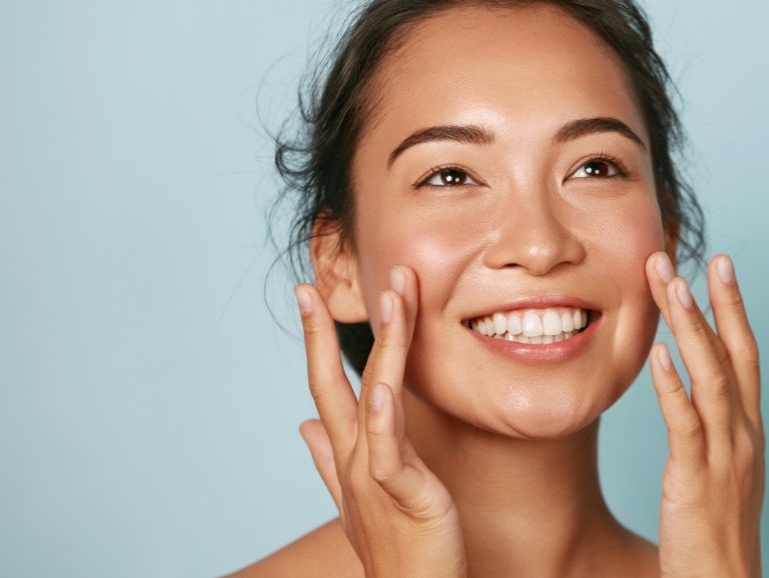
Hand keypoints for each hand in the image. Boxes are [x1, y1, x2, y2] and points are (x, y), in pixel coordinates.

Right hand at [294, 265, 467, 577]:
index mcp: (349, 452)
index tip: (308, 295)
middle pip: (337, 383)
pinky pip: (390, 451)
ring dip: (383, 344)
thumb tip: (303, 426)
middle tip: (313, 285)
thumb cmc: (394, 546)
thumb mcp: (360, 495)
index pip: (327, 385)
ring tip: (391, 297)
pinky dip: (384, 419)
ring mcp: (374, 475)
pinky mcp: (403, 493)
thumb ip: (330, 458)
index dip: (316, 340)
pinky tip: (383, 390)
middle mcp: (355, 458)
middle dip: (323, 333)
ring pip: (374, 398)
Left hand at [644, 252, 764, 577]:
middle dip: (713, 301)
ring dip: (690, 328)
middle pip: (732, 354)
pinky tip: (656, 356)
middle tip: (691, 256)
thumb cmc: (716, 530)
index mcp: (747, 429)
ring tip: (670, 286)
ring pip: (710, 378)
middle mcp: (743, 434)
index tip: (719, 267)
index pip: (743, 355)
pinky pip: (684, 425)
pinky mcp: (695, 479)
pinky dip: (672, 387)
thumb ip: (707, 426)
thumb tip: (685, 388)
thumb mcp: (720, 469)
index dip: (732, 309)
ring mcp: (724, 455)